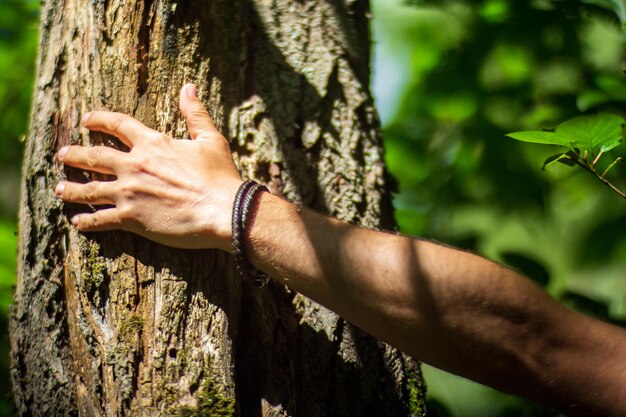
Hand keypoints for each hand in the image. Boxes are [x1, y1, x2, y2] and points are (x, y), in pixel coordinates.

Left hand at [56, 84, 241, 250]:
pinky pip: (100, 219)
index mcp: (152, 144)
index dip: (100, 120)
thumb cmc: (220, 176)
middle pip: (95, 156)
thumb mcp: (210, 139)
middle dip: (75, 155)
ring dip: (72, 189)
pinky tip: (77, 222)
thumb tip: (189, 88)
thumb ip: (196, 113)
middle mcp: (134, 165)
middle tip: (62, 155)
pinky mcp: (131, 218)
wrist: (223, 211)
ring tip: (60, 190)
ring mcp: (129, 192)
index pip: (118, 125)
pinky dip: (87, 221)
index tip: (86, 120)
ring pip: (90, 189)